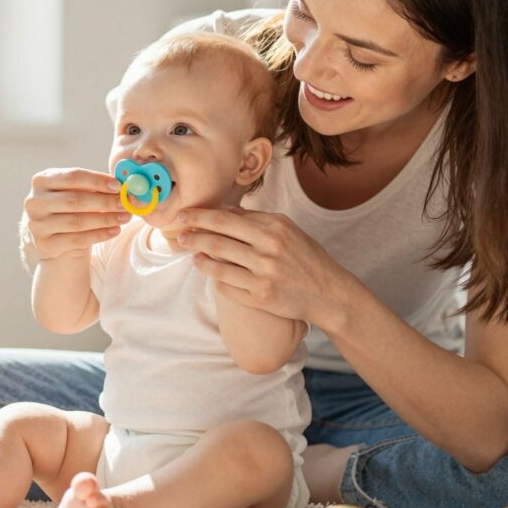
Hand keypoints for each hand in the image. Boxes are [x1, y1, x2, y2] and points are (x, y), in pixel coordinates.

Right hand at [24, 168, 130, 260]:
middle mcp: (34, 201)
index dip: (97, 181)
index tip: (118, 186)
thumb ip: (94, 186)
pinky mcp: (44, 245)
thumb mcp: (77, 192)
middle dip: (104, 202)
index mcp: (42, 180)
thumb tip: (123, 185)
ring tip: (125, 217)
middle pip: (74, 200)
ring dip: (105, 219)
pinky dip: (99, 235)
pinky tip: (115, 230)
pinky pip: (77, 240)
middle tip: (125, 203)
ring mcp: (37, 224)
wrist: (57, 238)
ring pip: (77, 222)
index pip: (72, 177)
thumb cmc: (71, 209)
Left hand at [177, 206, 354, 330]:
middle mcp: (268, 250)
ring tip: (189, 251)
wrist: (328, 294)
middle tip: (179, 233)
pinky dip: (213, 276)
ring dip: (199, 256)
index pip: (227, 218)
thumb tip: (225, 210)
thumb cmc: (306, 258)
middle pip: (218, 240)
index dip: (201, 216)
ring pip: (218, 263)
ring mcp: (263, 275)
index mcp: (274, 228)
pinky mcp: (260, 297)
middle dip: (193, 235)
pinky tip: (207, 269)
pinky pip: (226, 286)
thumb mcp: (287, 230)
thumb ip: (256, 220)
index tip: (184, 215)